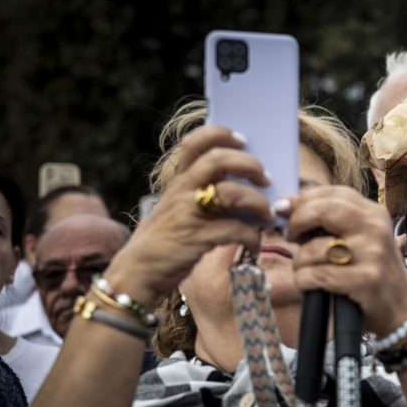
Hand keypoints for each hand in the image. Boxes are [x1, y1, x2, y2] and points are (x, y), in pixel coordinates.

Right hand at [106, 126, 271, 306]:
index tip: (242, 139)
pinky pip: (235, 230)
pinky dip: (252, 237)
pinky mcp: (197, 238)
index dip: (220, 134)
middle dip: (249, 165)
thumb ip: (205, 194)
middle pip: (218, 160)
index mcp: (178, 180)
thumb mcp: (179, 209)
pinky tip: (254, 245)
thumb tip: (251, 189)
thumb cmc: (168, 239)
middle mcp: (182, 191)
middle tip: (266, 178)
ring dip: (258, 203)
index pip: (194, 142)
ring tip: (268, 215)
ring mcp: (188, 213)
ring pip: (231, 193)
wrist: (137, 272)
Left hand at [285, 185, 406, 336]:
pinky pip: (316, 275)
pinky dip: (304, 281)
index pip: (331, 192)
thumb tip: (284, 206)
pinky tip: (310, 285)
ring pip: (312, 248)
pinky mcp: (366, 279)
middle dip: (296, 223)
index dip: (302, 201)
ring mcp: (372, 253)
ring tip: (306, 270)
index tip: (286, 213)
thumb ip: (330, 220)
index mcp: (374, 213)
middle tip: (292, 238)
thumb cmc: (372, 272)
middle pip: (321, 210)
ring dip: (299, 263)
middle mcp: (375, 228)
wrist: (403, 309)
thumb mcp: (361, 238)